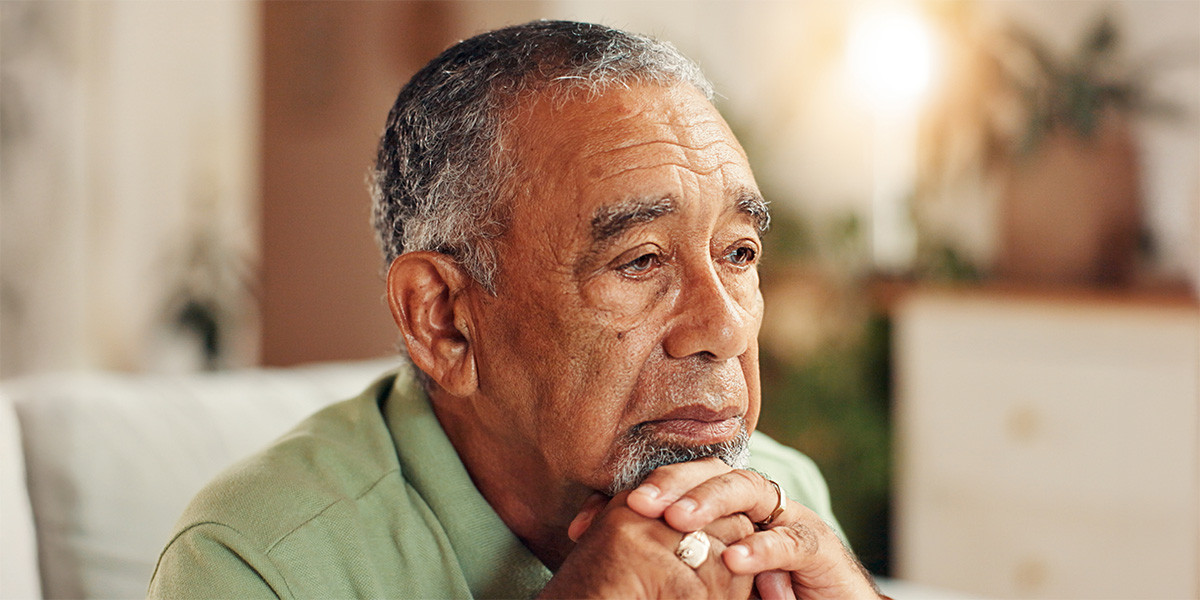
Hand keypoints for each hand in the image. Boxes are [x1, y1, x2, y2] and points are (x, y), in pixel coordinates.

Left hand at [571, 458, 880, 599]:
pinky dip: (763, 548)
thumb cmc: (761, 596)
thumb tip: (594, 567)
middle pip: (710, 472)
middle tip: (635, 504)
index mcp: (720, 507)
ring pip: (748, 489)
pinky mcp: (818, 548)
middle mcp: (752, 503)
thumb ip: (664, 567)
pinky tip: (735, 559)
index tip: (584, 525)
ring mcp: (787, 520)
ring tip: (677, 521)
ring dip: (711, 501)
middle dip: (670, 484)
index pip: (672, 485)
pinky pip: (791, 540)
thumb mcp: (701, 582)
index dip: (628, 498)